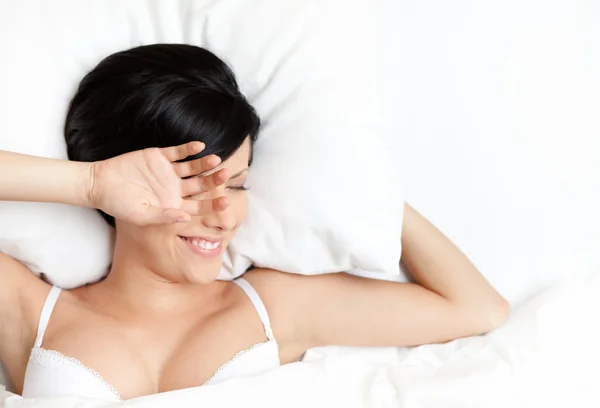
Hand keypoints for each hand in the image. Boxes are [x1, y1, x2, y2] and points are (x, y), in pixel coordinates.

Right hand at [87, 142, 229, 225]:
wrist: (100, 184)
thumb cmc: (119, 205)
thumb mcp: (141, 216)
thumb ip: (164, 217)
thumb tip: (186, 218)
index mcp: (174, 205)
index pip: (199, 206)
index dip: (213, 205)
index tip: (226, 203)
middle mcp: (175, 188)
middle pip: (200, 185)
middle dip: (214, 181)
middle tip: (226, 175)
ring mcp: (168, 171)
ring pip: (193, 167)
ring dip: (204, 164)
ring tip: (216, 160)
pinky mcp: (159, 156)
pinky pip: (178, 152)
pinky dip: (188, 149)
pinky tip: (199, 146)